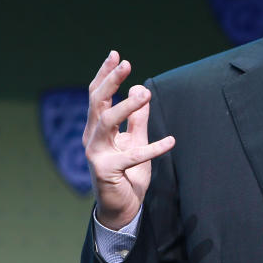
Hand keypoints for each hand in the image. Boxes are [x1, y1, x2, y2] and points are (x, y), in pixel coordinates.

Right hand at [83, 50, 174, 229]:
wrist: (121, 207)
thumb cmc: (127, 174)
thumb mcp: (135, 140)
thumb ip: (138, 118)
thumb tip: (141, 89)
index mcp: (96, 128)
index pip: (97, 96)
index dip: (105, 75)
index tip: (116, 55)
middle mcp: (91, 138)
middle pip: (96, 102)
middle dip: (110, 81)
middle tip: (127, 63)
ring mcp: (96, 154)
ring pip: (106, 122)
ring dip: (126, 106)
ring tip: (145, 93)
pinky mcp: (107, 170)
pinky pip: (132, 156)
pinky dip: (153, 148)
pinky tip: (171, 141)